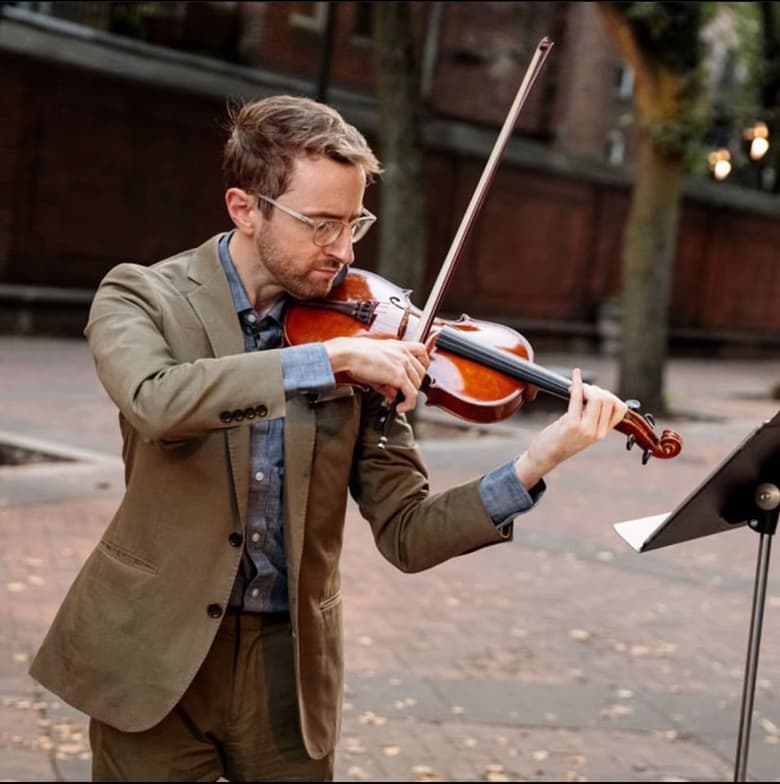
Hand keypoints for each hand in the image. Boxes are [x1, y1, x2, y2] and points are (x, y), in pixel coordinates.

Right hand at [324, 336, 431, 412]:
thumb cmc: (355, 355)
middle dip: (413, 384)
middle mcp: (403, 352)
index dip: (422, 364)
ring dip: (409, 395)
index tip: (415, 375)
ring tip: (398, 401)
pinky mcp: (399, 375)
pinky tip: (400, 407)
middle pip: (421, 371)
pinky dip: (408, 404)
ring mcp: (403, 363)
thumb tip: (394, 394)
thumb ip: (387, 380)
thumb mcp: (375, 366)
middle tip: (402, 392)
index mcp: (398, 345)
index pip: (421, 351)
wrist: (348, 354)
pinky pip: (411, 394)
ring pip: (417, 384)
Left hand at [514, 368, 627, 488]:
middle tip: (583, 390)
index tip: (595, 394)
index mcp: (602, 433)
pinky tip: (575, 376)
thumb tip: (597, 395)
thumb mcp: (583, 432)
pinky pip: (578, 397)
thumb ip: (592, 418)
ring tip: (577, 388)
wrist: (545, 457)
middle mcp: (597, 432)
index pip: (620, 408)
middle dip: (596, 389)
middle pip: (609, 400)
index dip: (609, 395)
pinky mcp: (571, 424)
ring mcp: (585, 428)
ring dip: (587, 388)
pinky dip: (577, 383)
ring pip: (598, 398)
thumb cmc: (560, 441)